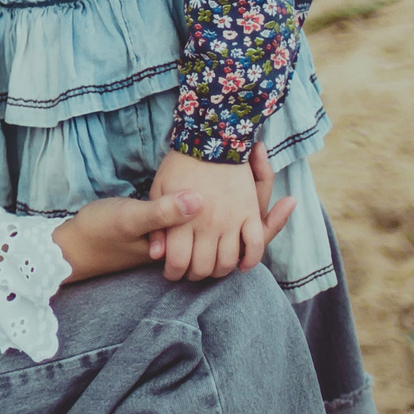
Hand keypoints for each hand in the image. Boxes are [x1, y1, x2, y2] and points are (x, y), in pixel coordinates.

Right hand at [51, 190, 205, 282]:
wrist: (68, 247)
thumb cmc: (99, 231)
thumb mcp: (131, 218)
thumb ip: (164, 211)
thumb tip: (201, 199)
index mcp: (171, 249)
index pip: (201, 226)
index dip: (209, 202)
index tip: (210, 178)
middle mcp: (168, 250)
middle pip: (194, 227)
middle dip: (201, 206)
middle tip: (204, 177)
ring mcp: (156, 243)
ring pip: (181, 225)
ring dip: (187, 207)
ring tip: (194, 181)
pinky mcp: (144, 236)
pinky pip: (168, 223)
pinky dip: (173, 210)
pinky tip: (172, 195)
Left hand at [150, 144, 289, 280]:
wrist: (212, 138)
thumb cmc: (178, 164)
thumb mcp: (158, 190)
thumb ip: (157, 223)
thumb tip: (157, 254)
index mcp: (184, 218)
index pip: (178, 261)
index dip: (174, 272)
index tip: (171, 272)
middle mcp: (209, 223)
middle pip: (204, 266)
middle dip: (195, 275)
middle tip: (191, 273)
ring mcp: (232, 219)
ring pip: (228, 260)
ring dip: (220, 270)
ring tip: (212, 268)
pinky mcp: (249, 213)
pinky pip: (255, 244)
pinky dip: (250, 259)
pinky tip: (242, 264)